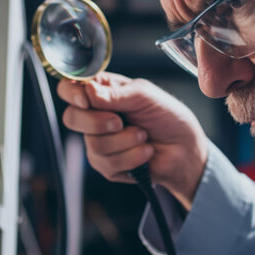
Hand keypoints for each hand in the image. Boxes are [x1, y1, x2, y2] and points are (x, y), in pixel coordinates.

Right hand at [57, 72, 209, 208]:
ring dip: (125, 141)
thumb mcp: (146, 96)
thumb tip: (88, 91)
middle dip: (98, 122)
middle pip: (71, 118)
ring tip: (144, 136)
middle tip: (122, 122)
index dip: (72, 94)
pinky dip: (131, 157)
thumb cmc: (168, 117)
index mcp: (102, 92)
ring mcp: (98, 141)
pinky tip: (144, 152)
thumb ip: (117, 94)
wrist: (185, 150)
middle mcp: (95, 115)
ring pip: (93, 143)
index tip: (87, 101)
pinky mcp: (106, 165)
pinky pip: (106, 163)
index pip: (69, 89)